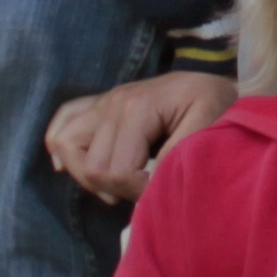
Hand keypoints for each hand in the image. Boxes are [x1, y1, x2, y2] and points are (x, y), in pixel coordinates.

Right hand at [42, 68, 230, 207]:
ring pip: (65, 144)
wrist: (213, 85)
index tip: (161, 188)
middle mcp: (112, 102)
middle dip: (117, 188)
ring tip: (116, 185)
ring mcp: (102, 102)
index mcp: (137, 108)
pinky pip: (63, 121)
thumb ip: (179, 156)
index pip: (115, 170)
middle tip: (145, 189)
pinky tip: (69, 166)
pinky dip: (61, 145)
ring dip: (87, 173)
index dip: (137, 190)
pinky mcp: (98, 106)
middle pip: (90, 166)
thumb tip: (148, 186)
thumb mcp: (209, 127)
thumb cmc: (216, 105)